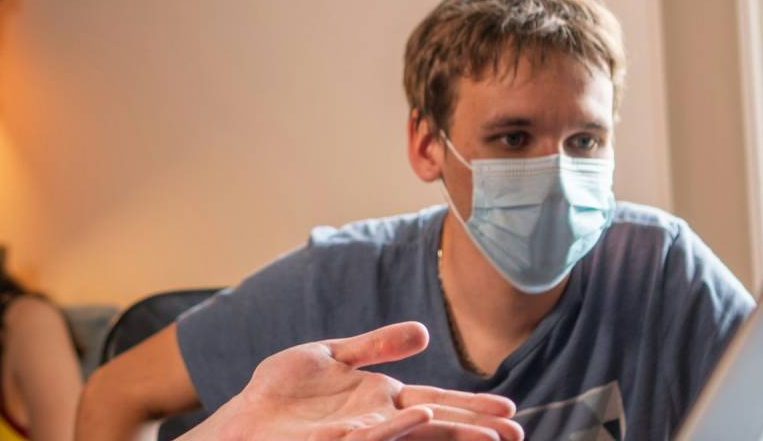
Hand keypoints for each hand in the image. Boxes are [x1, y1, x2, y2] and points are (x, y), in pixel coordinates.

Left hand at [184, 321, 523, 440]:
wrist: (244, 418)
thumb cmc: (285, 394)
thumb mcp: (333, 356)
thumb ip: (377, 344)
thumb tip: (424, 332)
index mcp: (381, 400)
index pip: (437, 401)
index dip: (473, 407)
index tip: (511, 412)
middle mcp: (378, 421)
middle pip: (436, 422)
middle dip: (475, 428)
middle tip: (518, 434)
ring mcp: (359, 433)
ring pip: (413, 432)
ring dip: (450, 431)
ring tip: (489, 435)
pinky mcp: (334, 439)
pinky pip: (372, 433)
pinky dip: (399, 426)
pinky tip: (423, 415)